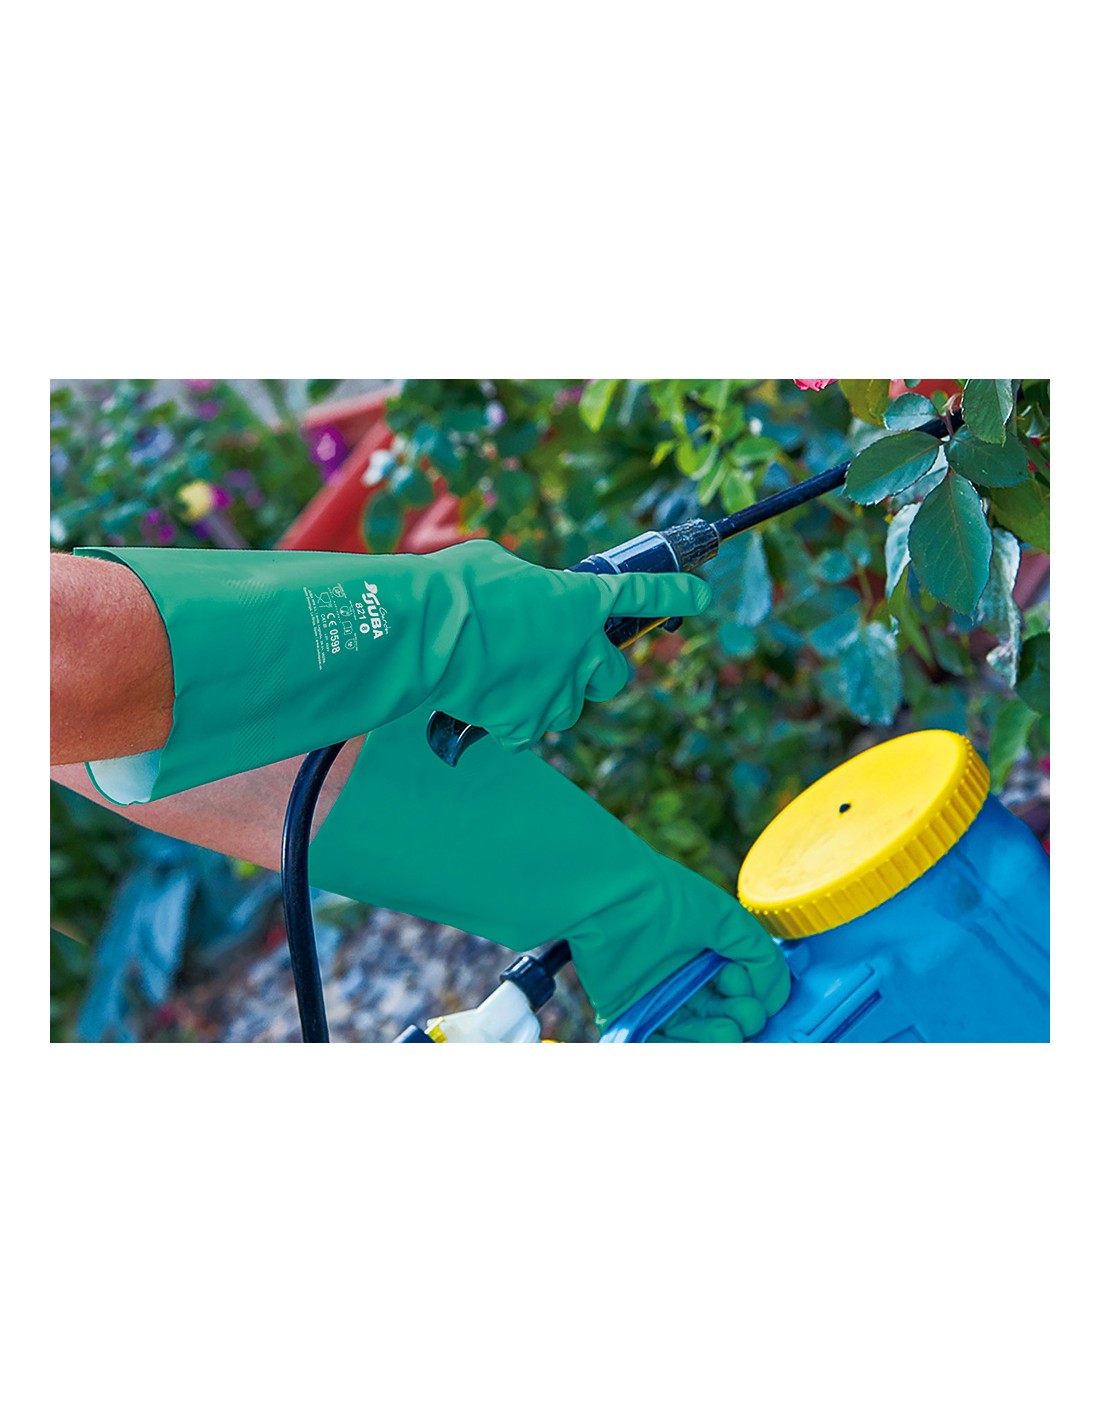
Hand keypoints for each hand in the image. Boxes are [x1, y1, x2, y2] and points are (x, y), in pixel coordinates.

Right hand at [424, 541, 712, 751]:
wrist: (429, 633)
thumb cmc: (457, 588)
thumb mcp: (499, 566)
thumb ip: (526, 586)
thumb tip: (518, 596)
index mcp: (580, 601)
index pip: (642, 594)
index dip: (674, 596)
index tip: (700, 596)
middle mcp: (580, 651)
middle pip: (613, 674)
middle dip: (597, 672)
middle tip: (568, 664)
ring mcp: (556, 692)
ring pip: (569, 708)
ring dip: (548, 698)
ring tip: (504, 680)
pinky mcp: (525, 723)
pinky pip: (527, 732)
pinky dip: (510, 724)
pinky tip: (483, 705)